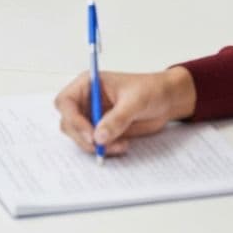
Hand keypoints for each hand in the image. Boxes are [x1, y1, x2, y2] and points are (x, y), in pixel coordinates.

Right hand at [55, 67, 196, 156]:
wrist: (166, 100)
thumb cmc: (150, 90)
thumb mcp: (135, 101)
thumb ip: (117, 118)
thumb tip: (99, 136)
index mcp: (89, 84)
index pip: (66, 101)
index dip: (73, 119)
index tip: (90, 134)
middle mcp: (87, 100)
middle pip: (68, 122)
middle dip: (83, 137)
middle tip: (101, 146)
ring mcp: (94, 116)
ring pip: (80, 137)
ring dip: (96, 145)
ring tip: (119, 145)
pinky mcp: (103, 130)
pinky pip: (95, 144)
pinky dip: (105, 149)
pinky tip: (123, 145)